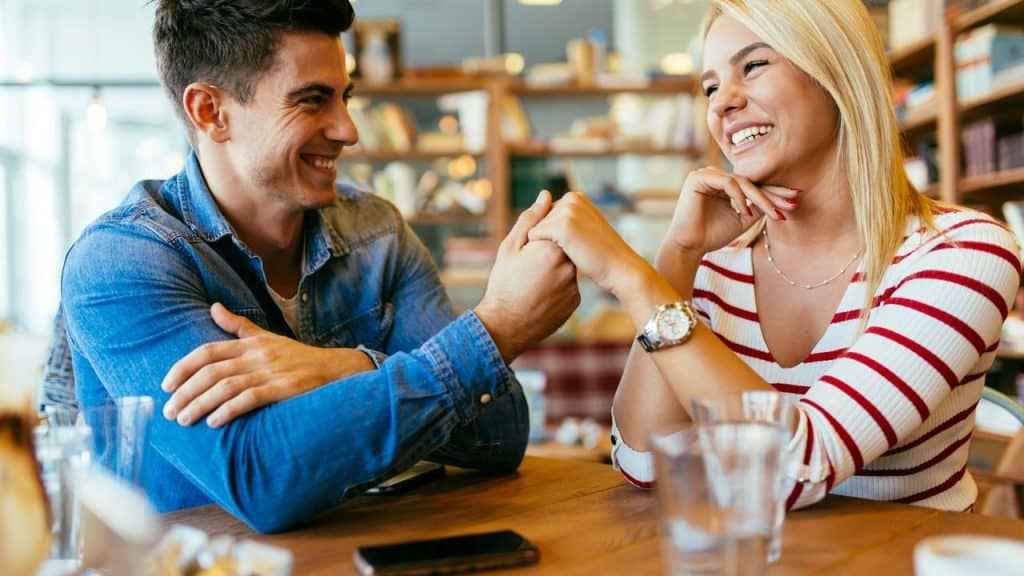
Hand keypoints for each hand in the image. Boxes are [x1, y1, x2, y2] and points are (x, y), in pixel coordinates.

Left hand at [161, 303, 374, 427]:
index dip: (183, 368)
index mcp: (251, 343)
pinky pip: (251, 398)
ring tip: (184, 420)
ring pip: (227, 386)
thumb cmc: (298, 357)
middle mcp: (259, 355)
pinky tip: (214, 422)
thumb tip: (212, 307)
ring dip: (201, 403)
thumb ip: (238, 326)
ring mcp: (272, 371)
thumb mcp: (268, 337)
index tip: (166, 386)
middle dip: (186, 392)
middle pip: (212, 371)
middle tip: (169, 411)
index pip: (208, 351)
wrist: (337, 370)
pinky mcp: (285, 389)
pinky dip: (229, 410)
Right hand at [475, 191, 580, 361]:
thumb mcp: (510, 248)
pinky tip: (539, 295)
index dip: (539, 237)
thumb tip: (545, 195)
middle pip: (563, 247)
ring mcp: (574, 285)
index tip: (527, 251)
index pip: (556, 229)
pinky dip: (557, 287)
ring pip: (567, 267)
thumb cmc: (503, 283)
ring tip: (532, 283)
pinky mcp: (575, 301)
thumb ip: (530, 219)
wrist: (505, 326)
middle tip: (528, 269)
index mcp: (552, 247)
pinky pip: (569, 286)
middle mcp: (569, 265)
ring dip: (553, 270)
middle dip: (547, 253)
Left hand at [527, 191, 650, 296]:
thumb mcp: (583, 228)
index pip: (545, 215)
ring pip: (534, 229)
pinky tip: (562, 256)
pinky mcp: (562, 226)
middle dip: (547, 239)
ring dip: (544, 245)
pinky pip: (533, 237)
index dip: (553, 235)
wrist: (620, 268)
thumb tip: (543, 199)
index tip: (573, 244)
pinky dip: (540, 250)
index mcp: (575, 197)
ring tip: (570, 253)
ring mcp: (567, 211)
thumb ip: (565, 217)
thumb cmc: (600, 254)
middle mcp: (570, 199)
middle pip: (538, 221)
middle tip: (573, 250)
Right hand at [665, 166, 798, 255]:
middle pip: (750, 181)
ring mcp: (706, 174)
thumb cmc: (712, 235)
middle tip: (793, 202)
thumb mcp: (743, 219)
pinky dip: (740, 197)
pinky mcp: (698, 178)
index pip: (752, 185)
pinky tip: (747, 211)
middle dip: (774, 193)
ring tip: (774, 214)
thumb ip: (759, 206)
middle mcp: (715, 176)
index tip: (795, 201)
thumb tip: (780, 198)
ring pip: (742, 181)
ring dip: (761, 197)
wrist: (689, 247)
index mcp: (723, 184)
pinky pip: (728, 182)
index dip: (774, 193)